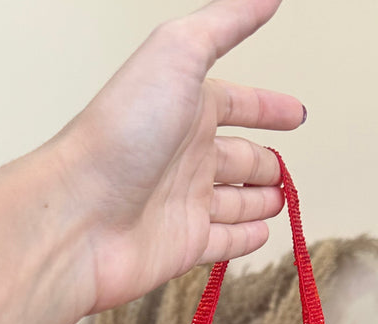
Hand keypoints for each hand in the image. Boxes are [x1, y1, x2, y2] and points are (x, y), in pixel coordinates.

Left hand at [45, 0, 304, 316]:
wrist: (81, 213)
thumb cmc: (120, 133)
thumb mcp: (176, 55)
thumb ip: (224, 22)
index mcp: (185, 108)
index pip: (237, 104)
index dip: (268, 108)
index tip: (296, 114)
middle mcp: (184, 156)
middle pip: (237, 158)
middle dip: (264, 162)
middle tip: (285, 171)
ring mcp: (184, 203)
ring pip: (234, 201)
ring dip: (259, 200)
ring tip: (281, 200)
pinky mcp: (184, 246)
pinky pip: (224, 242)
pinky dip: (245, 238)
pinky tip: (262, 233)